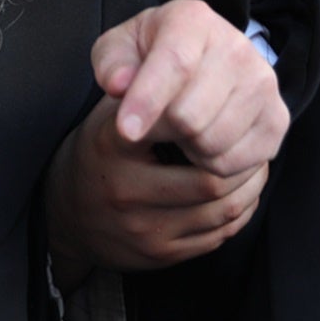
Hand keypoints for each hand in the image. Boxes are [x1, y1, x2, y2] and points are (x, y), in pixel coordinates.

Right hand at [44, 94, 268, 281]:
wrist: (65, 213)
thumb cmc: (99, 152)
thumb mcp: (107, 114)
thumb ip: (139, 90)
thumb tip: (166, 66)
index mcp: (112, 145)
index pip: (178, 129)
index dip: (212, 119)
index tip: (227, 109)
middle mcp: (124, 189)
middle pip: (211, 179)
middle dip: (243, 164)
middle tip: (253, 146)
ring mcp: (142, 227)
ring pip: (222, 210)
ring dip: (248, 189)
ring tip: (252, 168)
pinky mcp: (160, 254)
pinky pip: (218, 236)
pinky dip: (239, 213)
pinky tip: (239, 194)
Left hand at [95, 0, 287, 176]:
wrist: (196, 59)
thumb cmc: (147, 55)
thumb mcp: (118, 50)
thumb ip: (111, 65)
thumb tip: (119, 84)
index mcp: (192, 19)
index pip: (174, 64)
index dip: (147, 101)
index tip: (125, 131)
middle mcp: (236, 46)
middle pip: (190, 114)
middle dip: (159, 128)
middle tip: (153, 120)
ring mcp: (263, 83)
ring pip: (212, 142)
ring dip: (183, 146)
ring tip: (178, 126)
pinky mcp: (277, 118)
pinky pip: (234, 163)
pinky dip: (208, 162)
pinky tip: (201, 138)